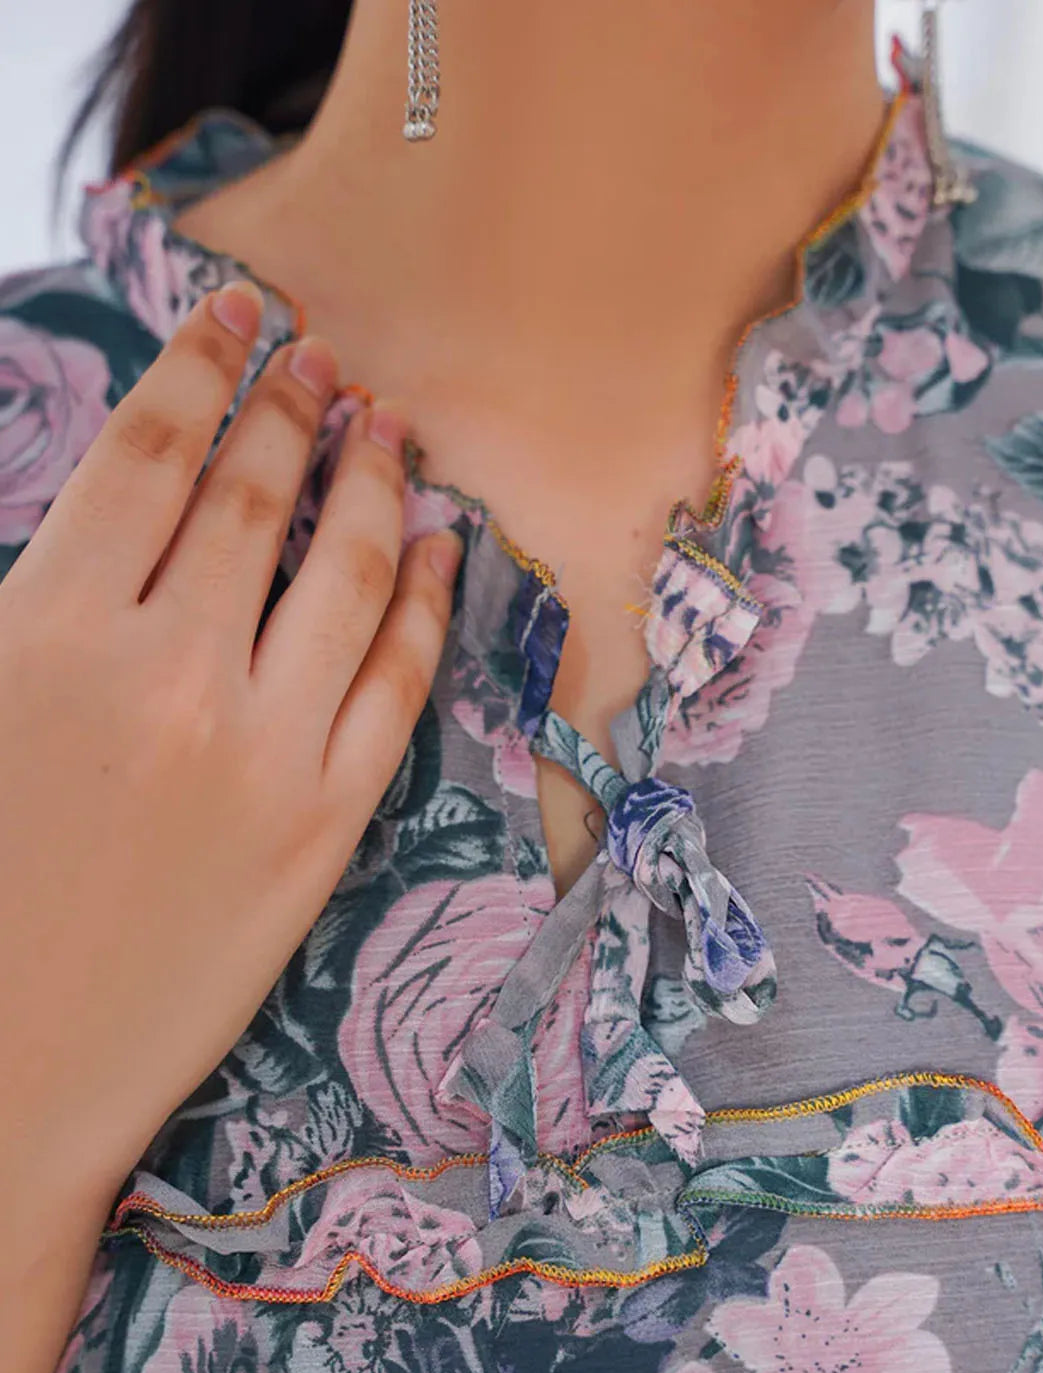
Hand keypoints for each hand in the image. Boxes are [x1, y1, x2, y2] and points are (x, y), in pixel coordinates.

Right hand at [0, 280, 461, 1189]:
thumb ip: (35, 601)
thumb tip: (111, 518)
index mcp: (46, 628)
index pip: (152, 451)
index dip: (204, 364)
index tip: (238, 313)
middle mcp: (168, 670)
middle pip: (257, 494)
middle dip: (293, 405)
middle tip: (320, 356)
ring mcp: (262, 751)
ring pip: (345, 572)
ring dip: (373, 481)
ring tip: (387, 427)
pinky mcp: (324, 828)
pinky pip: (396, 684)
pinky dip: (425, 602)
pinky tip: (440, 548)